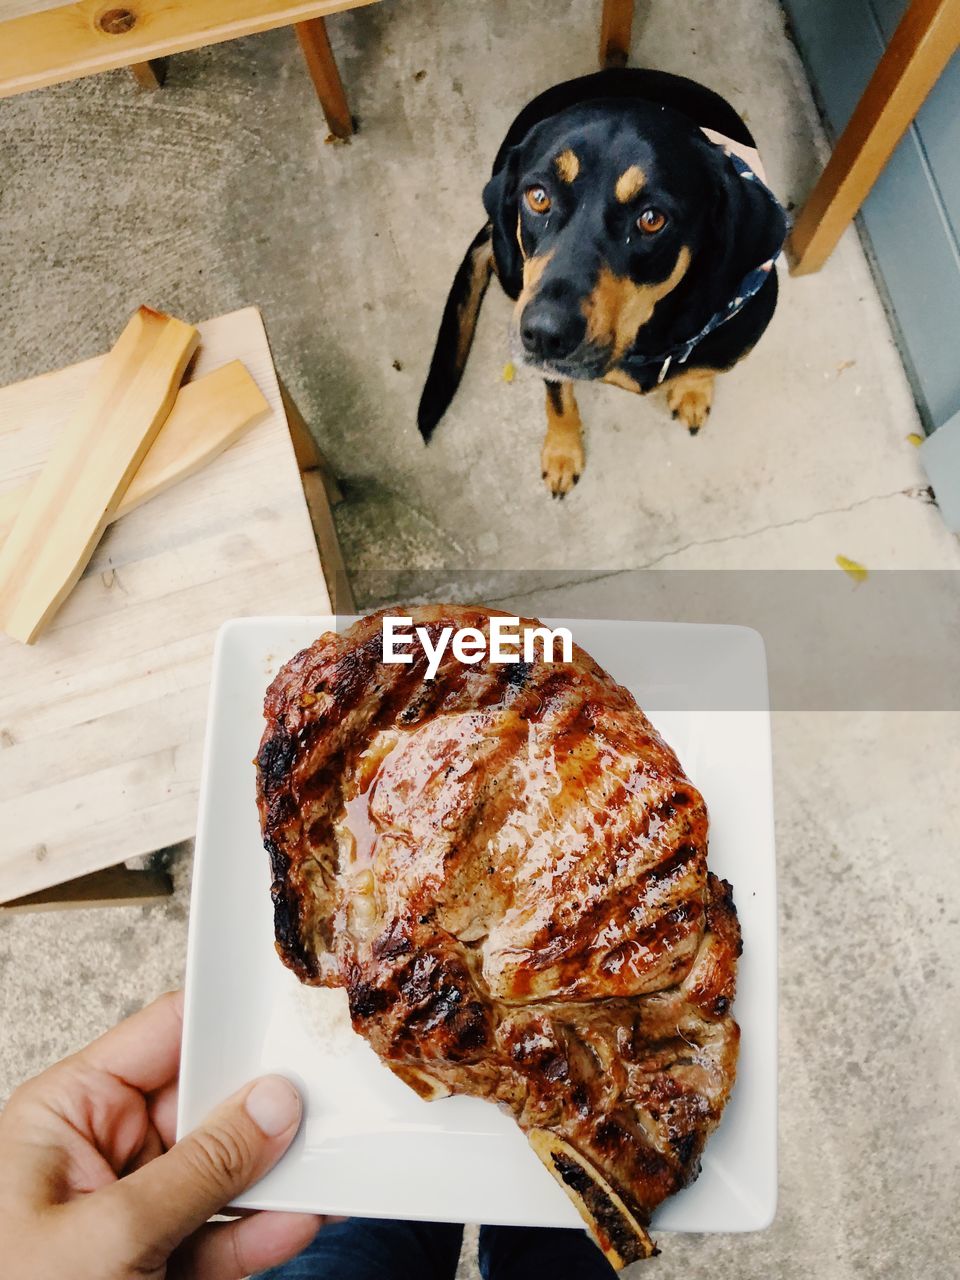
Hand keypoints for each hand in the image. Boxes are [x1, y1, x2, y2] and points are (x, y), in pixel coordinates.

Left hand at [0, 990, 320, 1278]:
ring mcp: (130, 1212)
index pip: (162, 1037)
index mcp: (68, 1114)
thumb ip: (200, 1167)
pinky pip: (221, 1236)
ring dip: (277, 1174)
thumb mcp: (107, 1236)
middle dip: (266, 1104)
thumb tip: (273, 1105)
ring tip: (334, 1161)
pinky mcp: (154, 1268)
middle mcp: (100, 1152)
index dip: (228, 1023)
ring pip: (221, 1173)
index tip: (294, 1017)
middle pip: (203, 1102)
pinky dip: (263, 1232)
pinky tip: (303, 1217)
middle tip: (332, 1097)